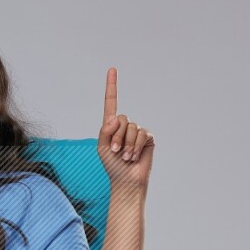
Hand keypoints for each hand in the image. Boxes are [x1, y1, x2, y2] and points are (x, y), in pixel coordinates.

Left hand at [98, 68, 154, 189]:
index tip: (112, 69)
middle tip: (115, 152)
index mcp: (111, 126)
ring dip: (126, 144)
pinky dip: (136, 146)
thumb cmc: (112, 166)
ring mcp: (137, 131)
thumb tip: (116, 117)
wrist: (126, 180)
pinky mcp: (147, 138)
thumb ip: (105, 130)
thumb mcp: (101, 148)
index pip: (111, 103)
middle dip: (116, 136)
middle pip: (121, 119)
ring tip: (125, 157)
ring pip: (131, 127)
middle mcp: (124, 126)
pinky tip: (134, 156)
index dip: (112, 86)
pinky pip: (142, 134)